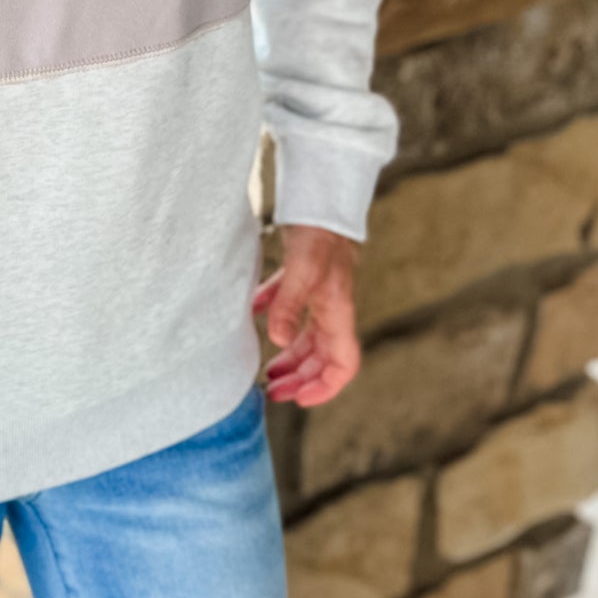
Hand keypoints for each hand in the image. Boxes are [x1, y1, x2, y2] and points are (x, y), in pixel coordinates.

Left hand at [251, 222, 362, 407]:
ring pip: (306, 337)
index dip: (325, 388)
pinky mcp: (303, 278)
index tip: (299, 400)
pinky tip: (254, 317)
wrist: (321, 198)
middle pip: (320, 357)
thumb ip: (288, 305)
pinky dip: (274, 317)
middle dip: (299, 379)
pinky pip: (289, 307)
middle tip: (270, 392)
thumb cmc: (319, 234)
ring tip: (265, 371)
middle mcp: (332, 310)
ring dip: (288, 357)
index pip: (343, 364)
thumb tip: (276, 341)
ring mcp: (318, 295)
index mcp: (338, 314)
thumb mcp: (302, 270)